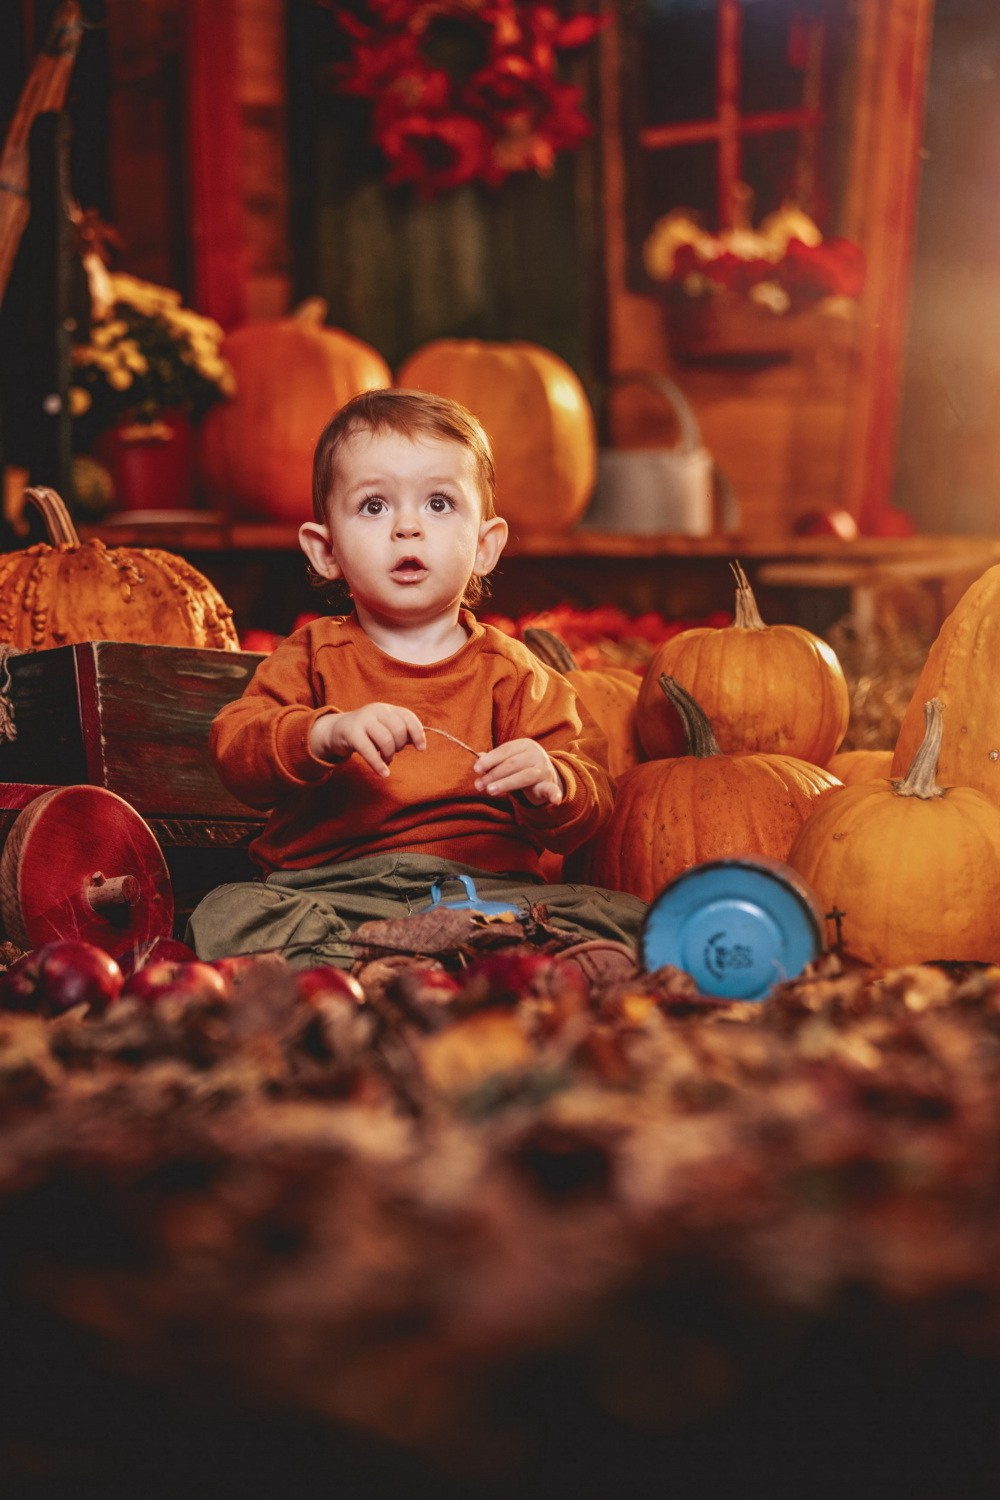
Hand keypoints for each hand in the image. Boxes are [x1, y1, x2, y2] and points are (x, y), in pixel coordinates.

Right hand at [311, 703, 425, 776]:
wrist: (336, 730)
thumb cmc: (367, 732)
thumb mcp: (384, 729)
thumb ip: (401, 734)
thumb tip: (419, 743)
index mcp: (387, 709)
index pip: (407, 717)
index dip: (417, 733)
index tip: (421, 748)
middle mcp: (376, 710)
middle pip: (398, 729)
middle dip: (400, 746)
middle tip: (393, 753)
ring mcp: (363, 720)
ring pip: (386, 739)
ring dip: (389, 755)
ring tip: (386, 760)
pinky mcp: (351, 733)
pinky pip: (369, 750)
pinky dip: (378, 764)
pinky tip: (384, 773)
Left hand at [473, 739, 563, 806]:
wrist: (545, 776)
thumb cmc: (520, 767)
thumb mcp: (508, 760)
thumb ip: (493, 760)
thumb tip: (477, 759)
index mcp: (524, 745)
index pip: (505, 750)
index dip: (490, 760)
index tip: (476, 769)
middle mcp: (536, 754)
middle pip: (512, 764)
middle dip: (493, 775)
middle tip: (478, 785)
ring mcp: (544, 769)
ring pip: (524, 776)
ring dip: (505, 783)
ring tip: (490, 790)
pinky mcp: (549, 784)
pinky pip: (551, 789)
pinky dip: (554, 794)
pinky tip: (555, 801)